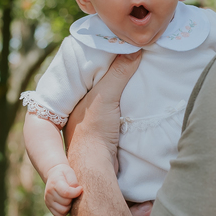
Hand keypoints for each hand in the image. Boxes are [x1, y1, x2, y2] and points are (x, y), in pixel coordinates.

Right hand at [44, 164, 82, 215]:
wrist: (54, 174)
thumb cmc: (64, 173)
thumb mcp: (70, 172)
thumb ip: (73, 182)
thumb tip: (77, 191)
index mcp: (54, 183)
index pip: (66, 193)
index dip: (76, 192)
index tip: (80, 188)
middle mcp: (49, 193)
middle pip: (66, 202)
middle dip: (72, 198)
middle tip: (73, 193)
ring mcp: (48, 200)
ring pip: (63, 211)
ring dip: (69, 206)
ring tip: (69, 198)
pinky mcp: (49, 206)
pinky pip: (59, 215)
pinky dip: (64, 211)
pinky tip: (66, 203)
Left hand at [64, 51, 141, 173]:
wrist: (96, 167)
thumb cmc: (95, 129)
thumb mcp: (107, 95)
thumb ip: (119, 72)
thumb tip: (135, 48)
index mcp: (77, 96)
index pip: (90, 71)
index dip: (104, 61)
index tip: (120, 50)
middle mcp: (82, 108)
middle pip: (101, 85)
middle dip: (114, 76)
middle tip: (132, 62)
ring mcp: (92, 122)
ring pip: (109, 101)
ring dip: (122, 94)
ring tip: (139, 79)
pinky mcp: (105, 135)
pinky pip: (117, 114)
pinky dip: (126, 109)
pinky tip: (137, 104)